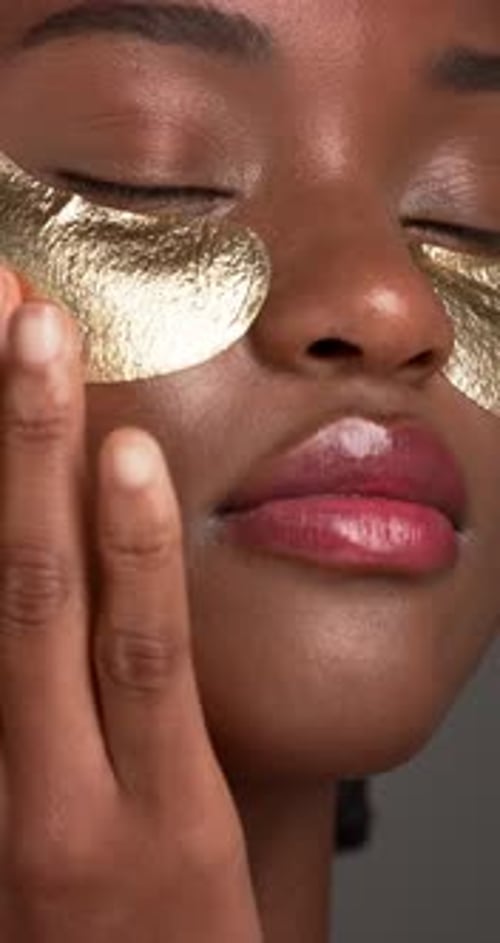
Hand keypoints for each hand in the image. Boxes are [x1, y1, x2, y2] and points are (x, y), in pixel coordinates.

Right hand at [0, 288, 261, 941]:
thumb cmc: (80, 928)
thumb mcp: (25, 807)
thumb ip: (24, 696)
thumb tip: (34, 560)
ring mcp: (71, 794)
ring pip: (46, 596)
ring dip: (35, 453)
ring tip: (40, 336)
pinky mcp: (166, 819)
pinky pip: (147, 666)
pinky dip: (132, 556)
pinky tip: (128, 462)